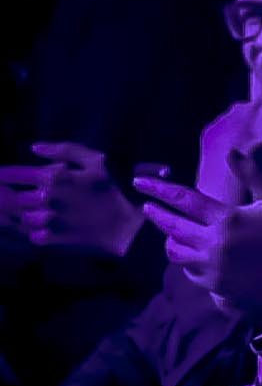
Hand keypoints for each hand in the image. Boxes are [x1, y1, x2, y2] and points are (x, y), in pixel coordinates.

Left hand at [0, 145, 168, 254]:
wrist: (126, 225)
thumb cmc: (112, 188)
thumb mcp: (96, 161)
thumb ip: (65, 150)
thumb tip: (34, 147)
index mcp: (54, 177)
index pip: (15, 174)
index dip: (3, 175)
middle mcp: (46, 198)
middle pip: (15, 198)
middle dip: (16, 196)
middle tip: (19, 195)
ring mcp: (48, 220)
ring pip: (21, 217)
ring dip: (25, 214)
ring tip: (33, 211)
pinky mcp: (52, 238)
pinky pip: (31, 235)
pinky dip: (34, 231)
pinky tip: (44, 226)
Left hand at [136, 156, 261, 308]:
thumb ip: (252, 175)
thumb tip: (232, 151)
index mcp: (227, 218)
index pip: (185, 200)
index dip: (159, 190)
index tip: (140, 183)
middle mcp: (213, 241)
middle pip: (172, 226)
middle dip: (157, 214)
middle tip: (147, 207)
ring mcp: (211, 265)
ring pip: (175, 251)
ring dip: (170, 240)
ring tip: (172, 233)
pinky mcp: (213, 284)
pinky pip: (188, 270)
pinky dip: (187, 260)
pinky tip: (193, 254)